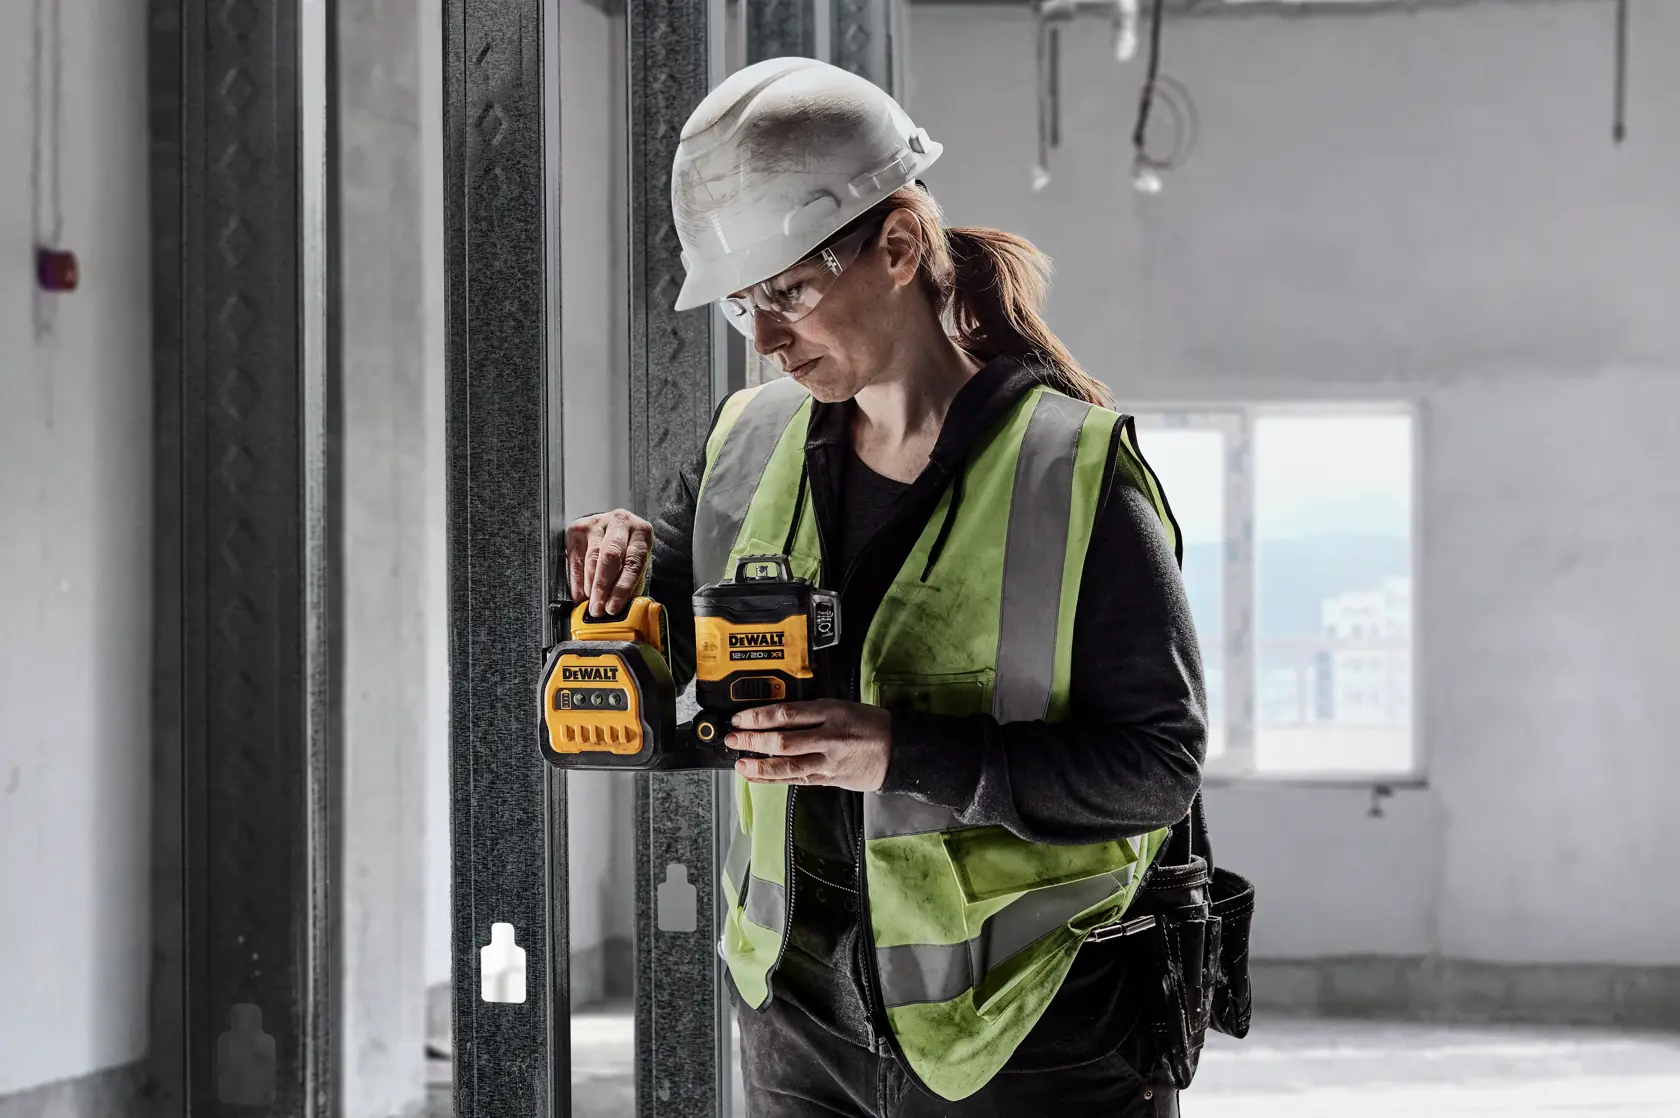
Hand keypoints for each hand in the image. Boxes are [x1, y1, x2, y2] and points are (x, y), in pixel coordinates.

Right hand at [565, 509, 652, 616]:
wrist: (613, 529)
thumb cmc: (628, 551)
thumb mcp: (637, 565)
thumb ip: (632, 585)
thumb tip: (622, 610)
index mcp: (641, 532)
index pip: (633, 561)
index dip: (622, 587)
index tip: (613, 607)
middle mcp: (620, 522)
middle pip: (610, 556)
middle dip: (602, 587)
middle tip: (598, 609)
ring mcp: (597, 523)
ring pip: (591, 558)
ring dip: (589, 586)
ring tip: (590, 605)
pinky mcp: (578, 528)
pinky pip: (575, 559)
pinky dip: (577, 581)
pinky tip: (579, 596)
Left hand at [727, 700, 892, 791]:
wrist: (896, 749)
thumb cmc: (868, 723)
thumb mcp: (840, 706)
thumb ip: (810, 712)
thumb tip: (773, 716)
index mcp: (830, 712)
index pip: (787, 713)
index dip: (759, 717)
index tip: (740, 718)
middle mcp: (828, 737)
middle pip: (783, 740)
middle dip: (753, 741)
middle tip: (733, 739)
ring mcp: (828, 761)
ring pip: (788, 766)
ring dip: (760, 766)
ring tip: (740, 763)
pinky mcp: (828, 778)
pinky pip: (796, 780)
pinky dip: (773, 780)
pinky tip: (756, 777)